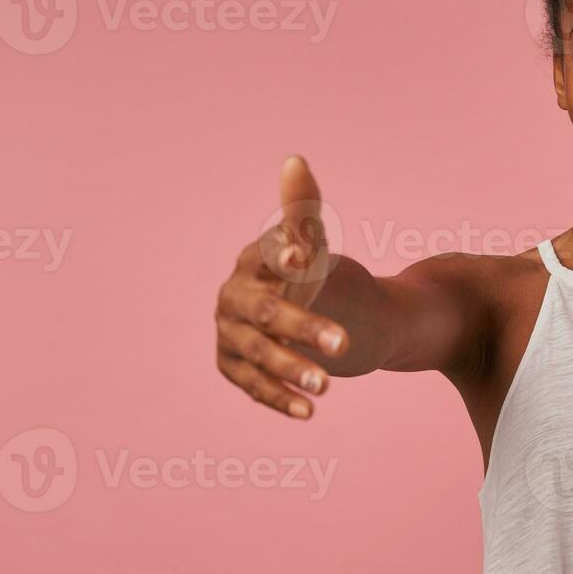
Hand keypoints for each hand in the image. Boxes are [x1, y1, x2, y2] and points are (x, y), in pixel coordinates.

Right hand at [214, 155, 347, 418]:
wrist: (306, 316)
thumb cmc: (309, 275)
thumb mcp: (313, 246)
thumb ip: (303, 209)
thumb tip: (294, 161)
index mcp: (254, 260)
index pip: (268, 254)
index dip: (286, 255)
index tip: (307, 259)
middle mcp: (235, 297)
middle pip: (266, 313)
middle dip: (302, 327)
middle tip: (342, 344)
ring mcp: (230, 334)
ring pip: (258, 354)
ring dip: (290, 370)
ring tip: (327, 385)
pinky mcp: (233, 367)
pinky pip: (254, 386)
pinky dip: (280, 399)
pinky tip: (310, 412)